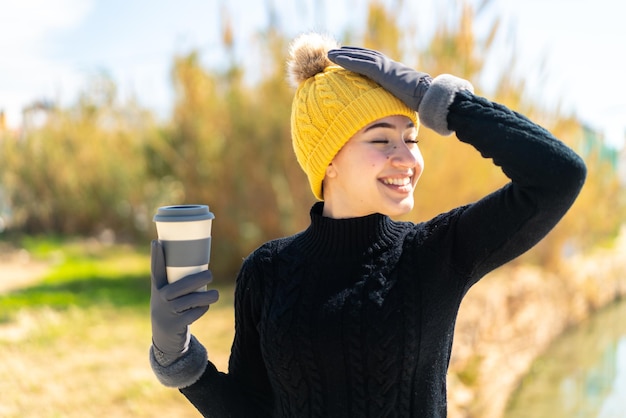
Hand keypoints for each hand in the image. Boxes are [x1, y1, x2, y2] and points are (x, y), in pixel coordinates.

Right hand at [150, 240, 218, 359]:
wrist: (165, 338)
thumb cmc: (171, 308)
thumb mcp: (168, 295)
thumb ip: (179, 281)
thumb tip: (202, 262)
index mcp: (158, 288)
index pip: (156, 270)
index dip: (156, 256)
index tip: (156, 242)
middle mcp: (160, 299)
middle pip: (179, 287)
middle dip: (196, 280)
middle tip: (210, 274)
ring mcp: (167, 313)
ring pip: (189, 301)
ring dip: (205, 297)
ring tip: (216, 294)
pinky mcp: (175, 325)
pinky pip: (192, 315)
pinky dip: (201, 310)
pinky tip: (204, 307)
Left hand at [328, 46, 431, 110]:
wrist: (427, 95)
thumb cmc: (419, 101)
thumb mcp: (403, 99)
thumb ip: (394, 100)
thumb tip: (391, 112)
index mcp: (392, 71)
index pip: (372, 62)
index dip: (359, 58)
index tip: (347, 57)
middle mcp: (387, 65)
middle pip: (364, 55)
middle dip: (349, 52)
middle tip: (335, 52)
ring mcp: (385, 66)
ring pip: (359, 57)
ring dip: (343, 54)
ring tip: (330, 54)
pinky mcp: (382, 71)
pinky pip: (361, 64)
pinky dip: (348, 61)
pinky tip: (336, 59)